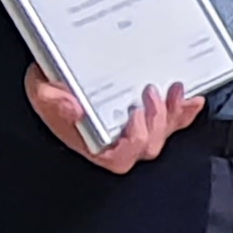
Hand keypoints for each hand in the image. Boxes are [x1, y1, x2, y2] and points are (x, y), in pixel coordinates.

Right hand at [27, 69, 196, 173]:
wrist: (58, 75)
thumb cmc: (51, 89)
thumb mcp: (42, 91)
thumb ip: (53, 101)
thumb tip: (73, 109)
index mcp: (94, 143)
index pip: (120, 158)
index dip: (134, 141)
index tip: (134, 115)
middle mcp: (118, 141)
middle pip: (148, 145)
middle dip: (156, 121)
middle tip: (151, 92)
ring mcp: (136, 129)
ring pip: (164, 133)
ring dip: (174, 113)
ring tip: (174, 90)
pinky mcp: (150, 115)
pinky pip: (174, 120)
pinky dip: (184, 111)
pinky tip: (190, 98)